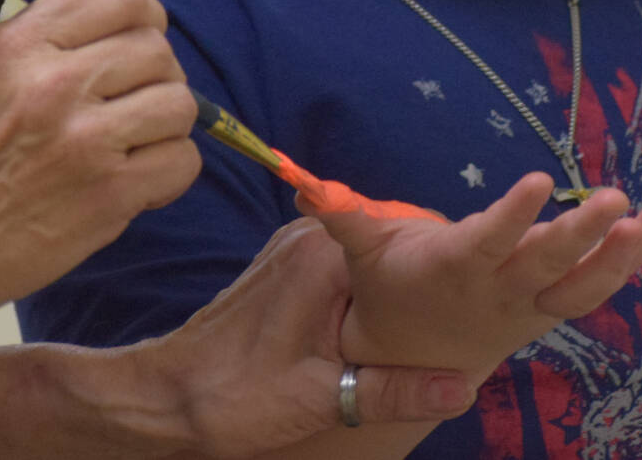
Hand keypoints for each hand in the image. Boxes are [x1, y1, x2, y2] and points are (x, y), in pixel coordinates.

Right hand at [0, 0, 201, 320]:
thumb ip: (49, 38)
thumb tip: (122, 26)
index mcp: (22, 44)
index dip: (144, 18)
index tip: (138, 39)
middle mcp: (55, 83)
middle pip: (158, 51)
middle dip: (155, 77)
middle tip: (131, 104)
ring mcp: (85, 140)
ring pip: (179, 104)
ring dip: (165, 125)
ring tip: (134, 144)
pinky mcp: (109, 194)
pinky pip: (182, 162)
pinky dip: (169, 173)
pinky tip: (137, 181)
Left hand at [111, 219, 477, 458]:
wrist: (165, 397)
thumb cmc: (235, 397)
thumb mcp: (322, 400)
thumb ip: (394, 390)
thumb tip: (462, 386)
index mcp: (323, 260)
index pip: (406, 240)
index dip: (444, 264)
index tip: (476, 285)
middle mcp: (307, 242)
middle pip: (389, 246)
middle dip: (424, 277)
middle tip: (464, 310)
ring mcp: (292, 251)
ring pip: (367, 259)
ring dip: (396, 286)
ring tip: (435, 319)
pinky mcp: (282, 269)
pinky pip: (344, 270)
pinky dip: (368, 293)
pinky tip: (385, 325)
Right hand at [310, 172, 641, 376]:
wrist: (414, 356)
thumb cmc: (390, 286)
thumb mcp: (364, 251)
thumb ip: (343, 215)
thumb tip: (305, 185)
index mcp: (457, 268)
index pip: (489, 240)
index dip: (514, 216)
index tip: (540, 182)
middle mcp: (500, 289)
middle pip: (547, 263)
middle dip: (583, 232)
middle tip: (616, 197)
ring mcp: (532, 303)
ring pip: (586, 283)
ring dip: (628, 250)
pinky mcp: (552, 306)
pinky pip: (597, 286)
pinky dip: (630, 257)